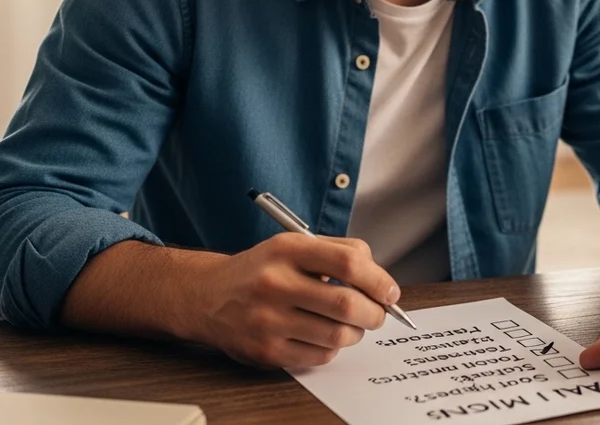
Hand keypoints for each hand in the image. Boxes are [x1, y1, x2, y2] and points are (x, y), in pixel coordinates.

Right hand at [188, 234, 399, 368]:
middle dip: (374, 314)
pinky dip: (332, 348)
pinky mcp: (265, 351)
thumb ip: (341, 252)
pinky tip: (322, 336)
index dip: (379, 280)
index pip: (349, 262)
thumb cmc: (263, 270)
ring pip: (337, 335)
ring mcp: (268, 320)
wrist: (207, 297)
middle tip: (377, 314)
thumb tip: (381, 280)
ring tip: (351, 325)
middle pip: (347, 304)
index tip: (390, 292)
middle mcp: (275, 283)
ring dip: (355, 333)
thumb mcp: (295, 245)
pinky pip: (319, 356)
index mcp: (288, 250)